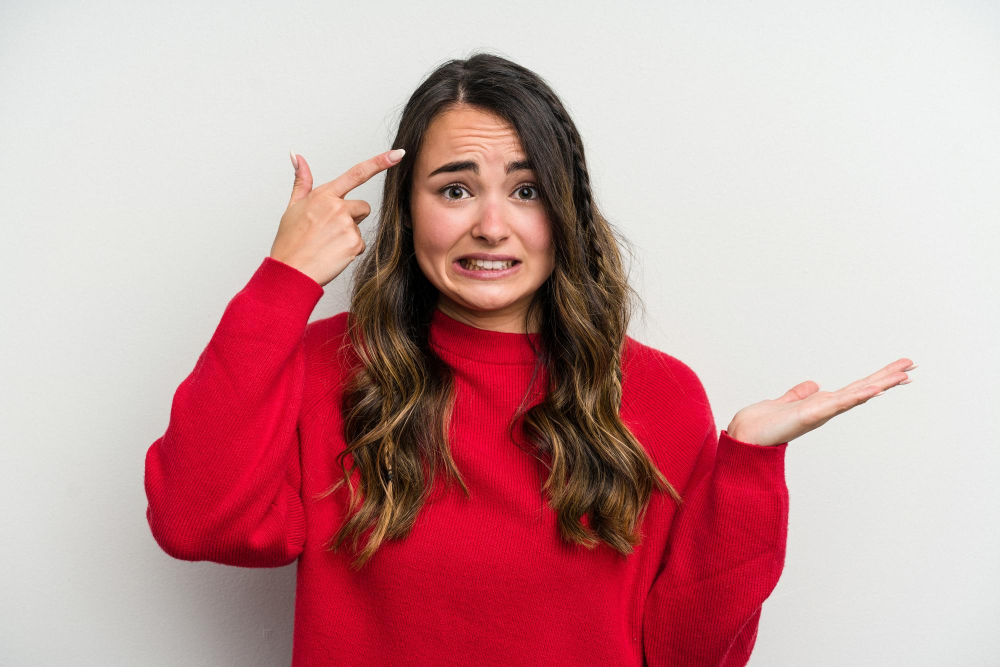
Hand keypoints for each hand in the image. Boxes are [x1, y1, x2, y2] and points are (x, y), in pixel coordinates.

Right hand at [270, 148, 404, 286]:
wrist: (291, 270)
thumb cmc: (290, 241)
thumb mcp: (293, 207)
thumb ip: (302, 181)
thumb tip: (297, 156)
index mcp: (324, 195)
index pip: (357, 173)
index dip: (380, 162)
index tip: (398, 154)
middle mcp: (337, 207)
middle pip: (363, 207)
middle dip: (352, 218)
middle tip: (329, 231)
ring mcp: (346, 225)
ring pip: (360, 227)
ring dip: (349, 235)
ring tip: (328, 243)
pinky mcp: (353, 243)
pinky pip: (360, 244)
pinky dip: (349, 251)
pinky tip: (332, 254)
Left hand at [725, 358, 916, 446]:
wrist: (744, 438)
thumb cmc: (761, 425)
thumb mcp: (783, 403)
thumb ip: (798, 395)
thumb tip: (813, 385)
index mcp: (820, 405)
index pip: (853, 389)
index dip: (875, 379)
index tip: (898, 370)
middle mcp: (825, 409)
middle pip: (861, 389)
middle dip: (886, 378)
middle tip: (912, 365)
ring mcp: (820, 413)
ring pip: (856, 395)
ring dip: (880, 384)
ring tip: (903, 374)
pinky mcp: (810, 416)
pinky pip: (837, 405)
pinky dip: (855, 397)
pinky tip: (872, 389)